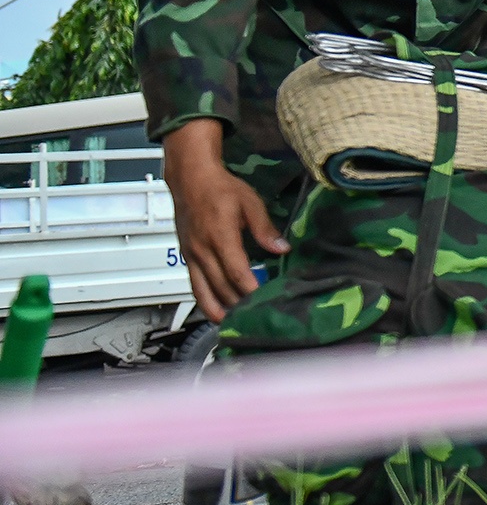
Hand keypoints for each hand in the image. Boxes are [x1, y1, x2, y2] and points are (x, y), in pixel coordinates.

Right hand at [162, 119, 288, 322]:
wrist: (190, 179)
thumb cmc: (221, 188)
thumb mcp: (250, 202)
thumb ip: (265, 228)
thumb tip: (281, 248)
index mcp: (220, 236)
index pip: (236, 271)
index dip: (249, 289)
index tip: (263, 301)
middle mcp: (202, 249)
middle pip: (220, 287)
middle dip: (237, 305)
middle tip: (254, 318)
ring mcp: (191, 255)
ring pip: (203, 291)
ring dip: (218, 310)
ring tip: (233, 325)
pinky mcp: (186, 257)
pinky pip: (194, 285)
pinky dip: (204, 301)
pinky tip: (216, 311)